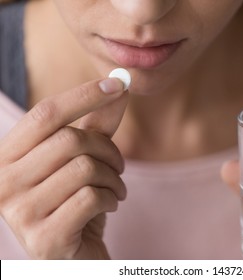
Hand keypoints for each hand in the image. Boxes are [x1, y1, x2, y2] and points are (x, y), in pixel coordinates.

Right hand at [0, 78, 127, 258]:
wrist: (73, 253)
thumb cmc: (75, 199)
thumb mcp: (82, 158)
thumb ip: (97, 124)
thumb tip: (120, 84)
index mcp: (6, 156)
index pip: (46, 113)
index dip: (85, 94)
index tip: (119, 84)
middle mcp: (3, 182)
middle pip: (71, 141)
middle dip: (109, 151)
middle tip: (118, 165)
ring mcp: (19, 213)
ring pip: (85, 169)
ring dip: (114, 178)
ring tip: (115, 188)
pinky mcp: (44, 238)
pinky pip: (91, 198)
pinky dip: (111, 198)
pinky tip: (109, 205)